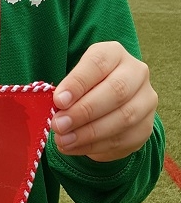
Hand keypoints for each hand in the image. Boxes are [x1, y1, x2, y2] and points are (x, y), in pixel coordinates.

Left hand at [51, 42, 157, 161]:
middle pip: (116, 91)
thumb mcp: (74, 82)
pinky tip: (74, 148)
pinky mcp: (145, 127)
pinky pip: (123, 139)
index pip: (98, 63)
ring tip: (63, 140)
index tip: (58, 101)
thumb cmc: (84, 89)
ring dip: (89, 133)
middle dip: (84, 111)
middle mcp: (136, 73)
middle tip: (59, 125)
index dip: (78, 83)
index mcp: (114, 54)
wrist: (108, 106)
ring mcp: (146, 100)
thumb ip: (66, 92)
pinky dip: (96, 147)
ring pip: (123, 118)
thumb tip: (57, 108)